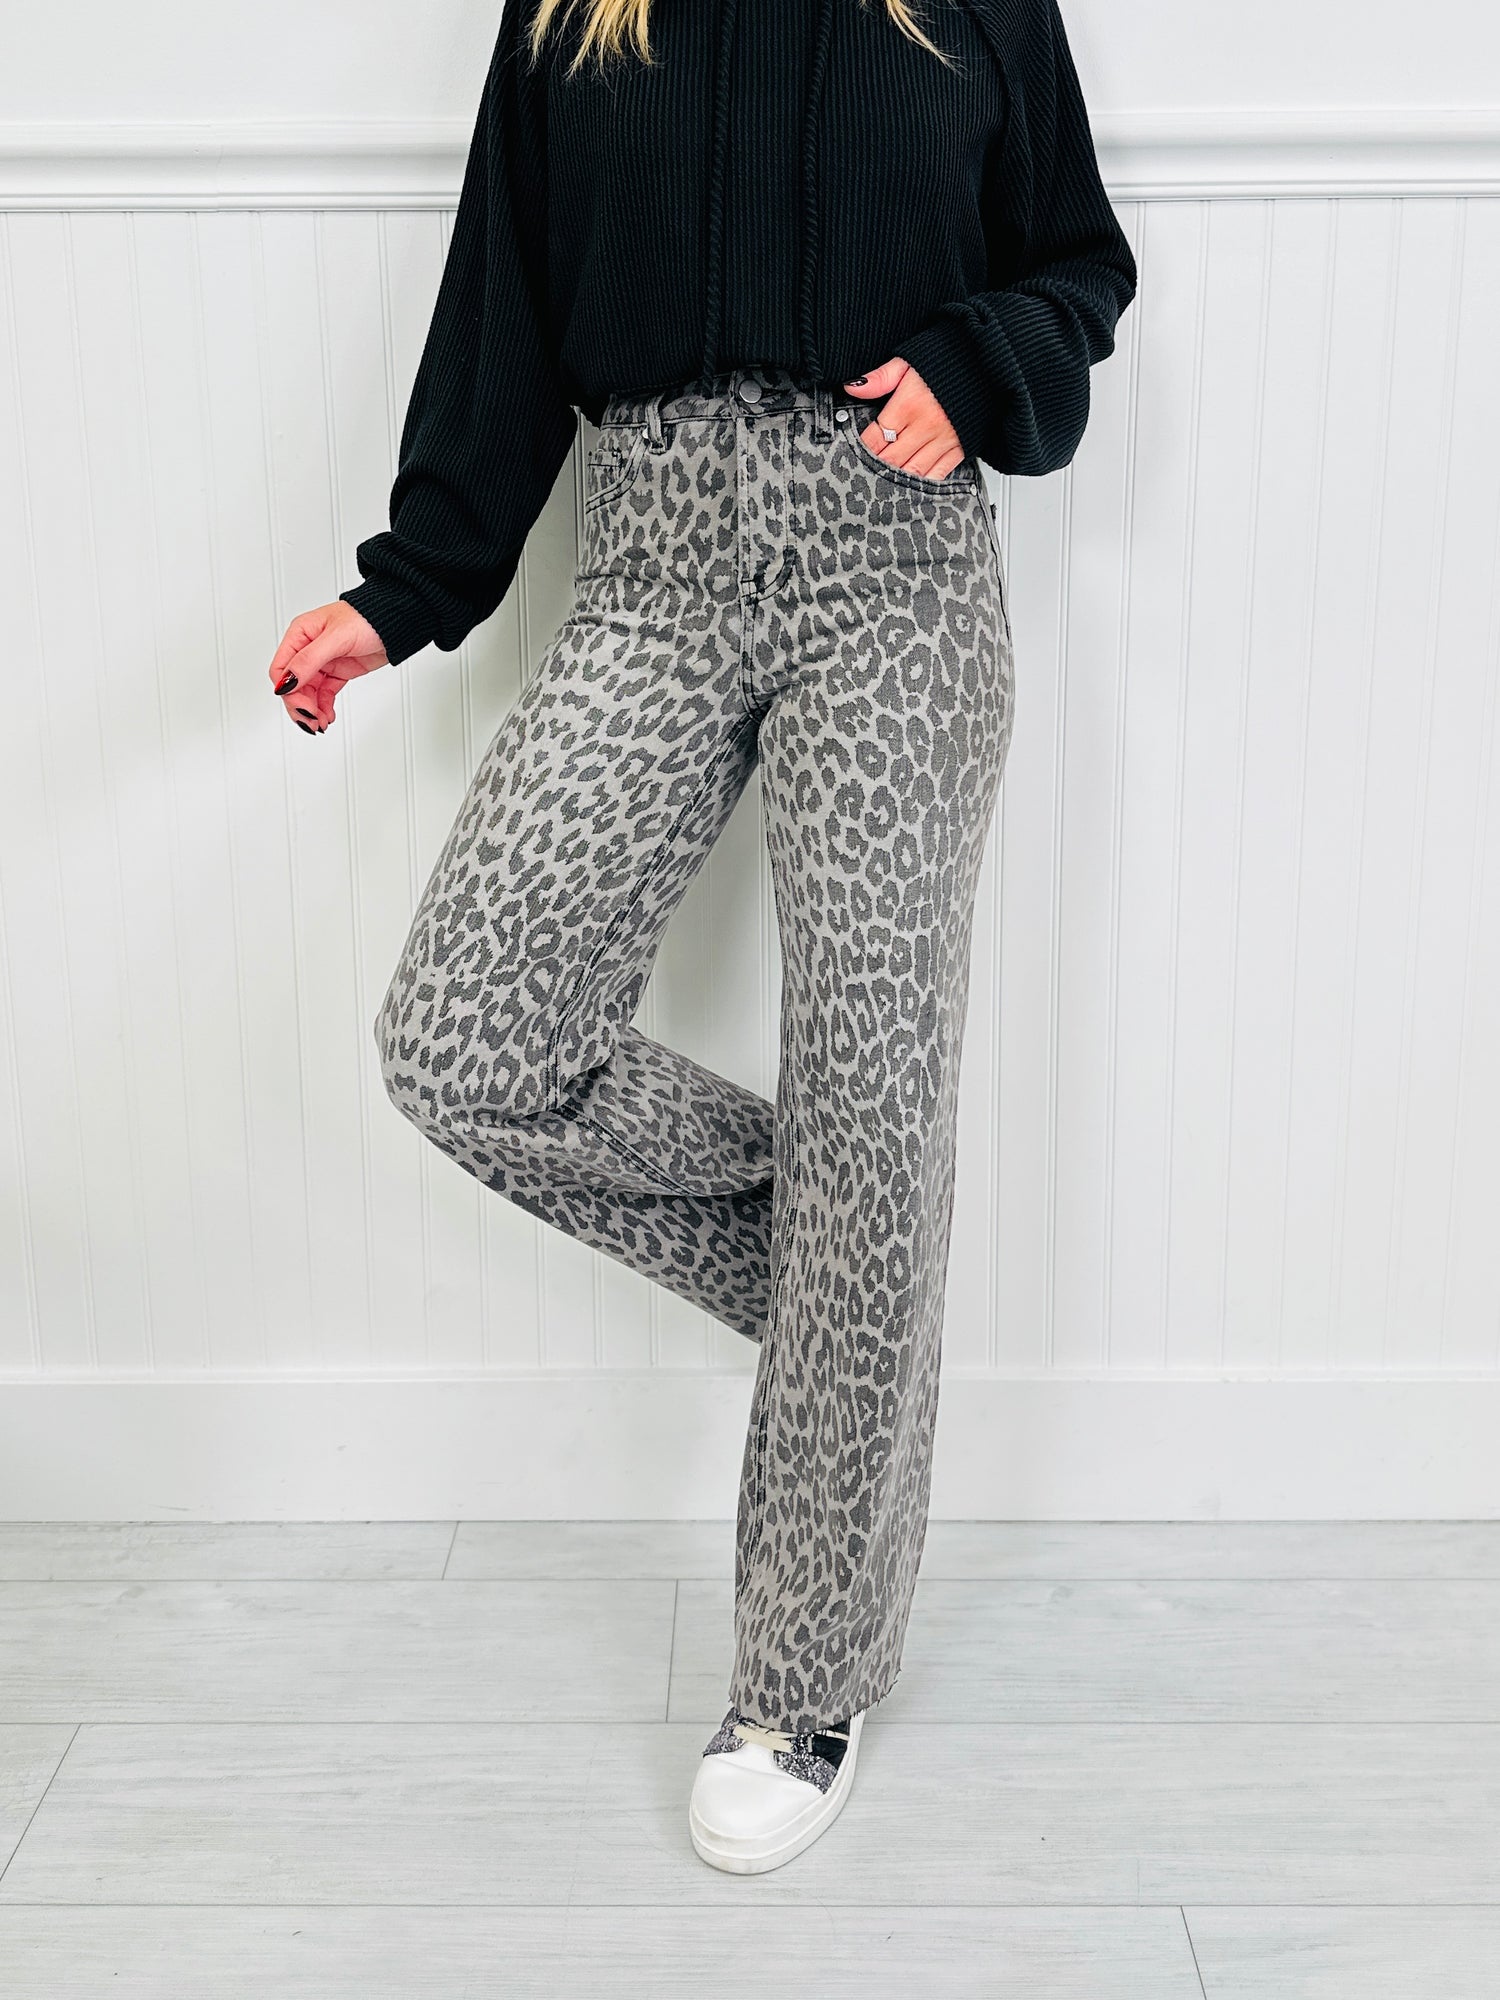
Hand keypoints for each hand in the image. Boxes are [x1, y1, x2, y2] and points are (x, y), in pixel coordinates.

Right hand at [267, 601, 387, 734]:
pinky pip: (323, 694)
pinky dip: (323, 708)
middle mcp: (308, 649)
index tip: (302, 706)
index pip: (281, 668)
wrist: (395, 624)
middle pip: (292, 685)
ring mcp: (322, 662)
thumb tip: (286, 682)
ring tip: (321, 724)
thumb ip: (309, 660)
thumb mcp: (335, 638)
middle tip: (311, 721)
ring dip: (311, 710)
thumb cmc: (367, 618)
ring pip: (307, 693)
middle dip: (300, 705)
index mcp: (300, 634)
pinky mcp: (337, 672)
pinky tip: (328, 717)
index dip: (288, 691)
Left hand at [841, 357, 964, 480]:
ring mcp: (943, 441)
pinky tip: (912, 482)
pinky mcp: (959, 449)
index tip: (854, 451)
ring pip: (911, 472)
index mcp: (909, 405)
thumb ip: (880, 378)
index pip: (875, 437)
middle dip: (875, 466)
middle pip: (890, 459)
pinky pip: (937, 475)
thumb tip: (853, 388)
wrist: (987, 365)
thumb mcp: (908, 362)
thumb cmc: (948, 361)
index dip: (862, 447)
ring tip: (883, 482)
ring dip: (895, 478)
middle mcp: (925, 427)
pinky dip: (922, 482)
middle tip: (864, 471)